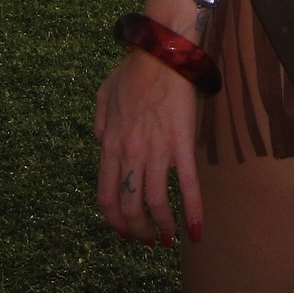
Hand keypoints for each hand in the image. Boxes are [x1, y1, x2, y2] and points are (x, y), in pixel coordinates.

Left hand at [94, 49, 201, 246]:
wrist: (160, 51)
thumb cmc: (133, 69)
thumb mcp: (103, 94)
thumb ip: (98, 123)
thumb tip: (100, 143)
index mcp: (110, 144)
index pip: (106, 197)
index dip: (114, 221)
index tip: (123, 231)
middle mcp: (130, 154)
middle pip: (129, 207)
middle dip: (138, 231)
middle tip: (148, 240)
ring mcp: (156, 151)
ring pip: (156, 203)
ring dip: (162, 228)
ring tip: (169, 239)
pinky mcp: (181, 144)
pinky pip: (187, 184)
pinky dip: (192, 211)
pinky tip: (195, 231)